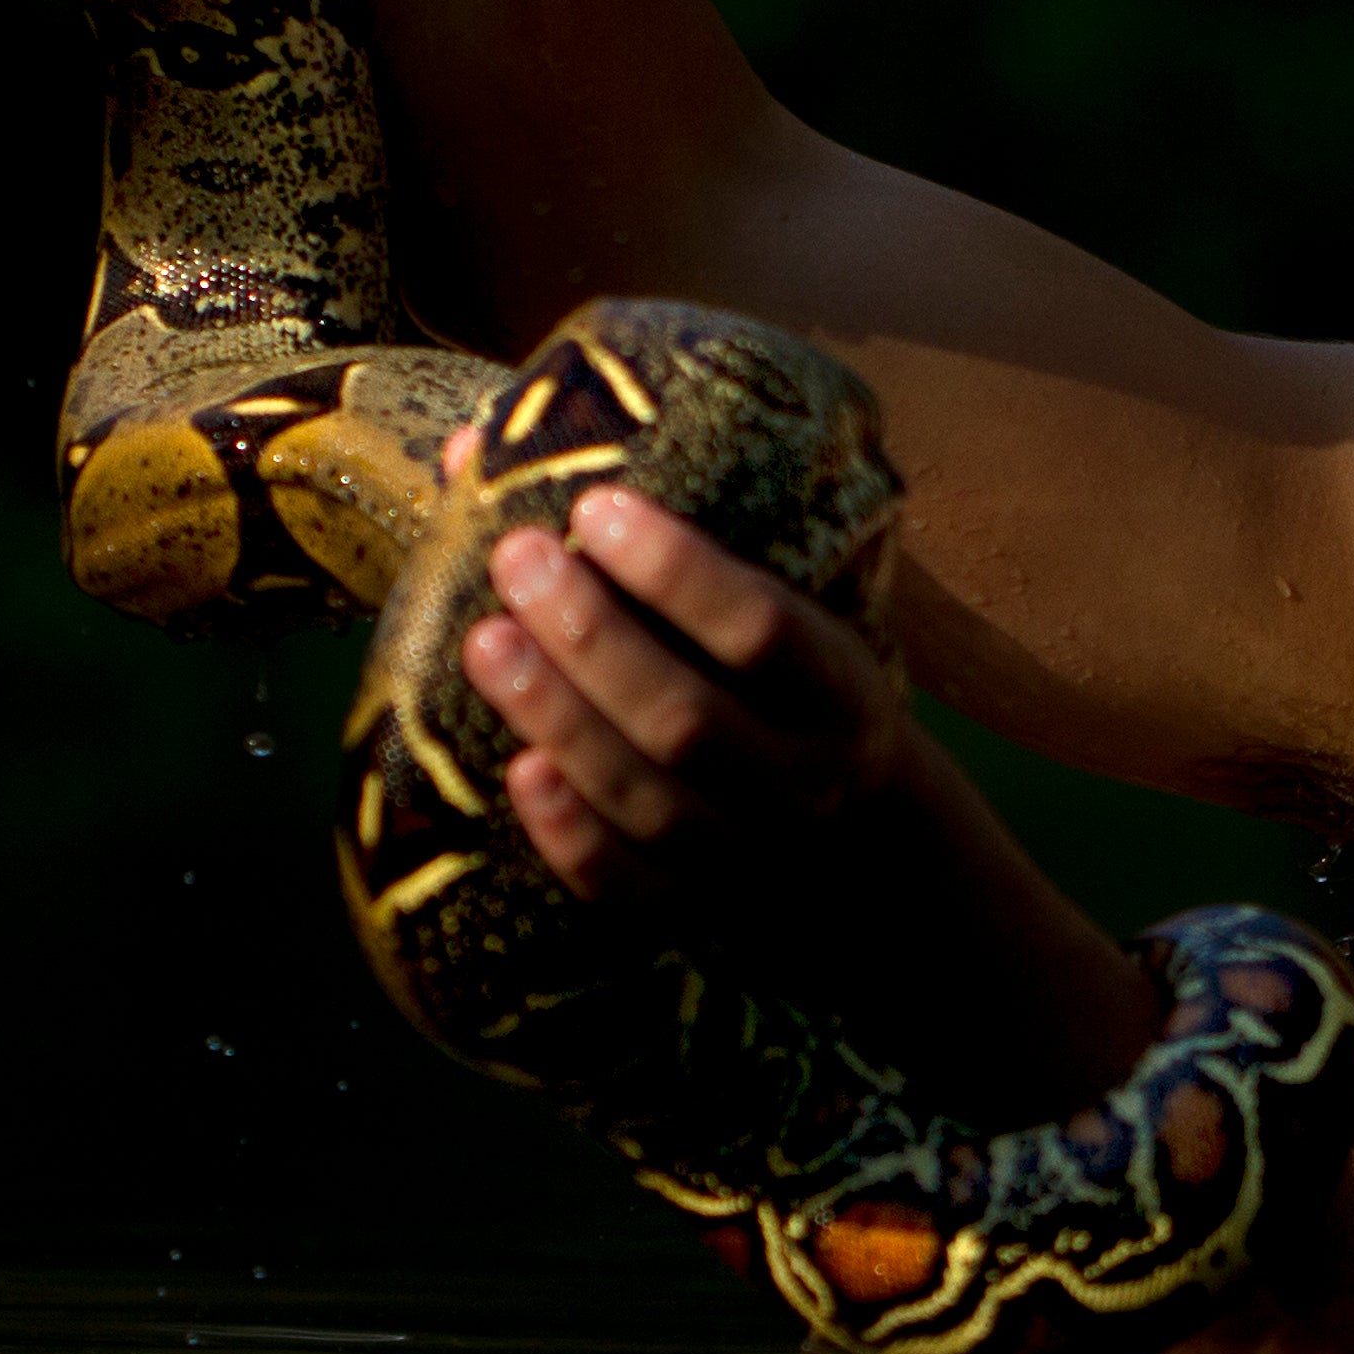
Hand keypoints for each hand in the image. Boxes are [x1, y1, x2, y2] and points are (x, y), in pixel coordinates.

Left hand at [434, 423, 1169, 1109]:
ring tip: (487, 641)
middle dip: (592, 636)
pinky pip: (628, 888)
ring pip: (649, 798)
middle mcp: (806, 780)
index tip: (597, 508)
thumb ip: (674, 541)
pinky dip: (572, 836)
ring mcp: (751, 854)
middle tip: (516, 560)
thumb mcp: (796, 612)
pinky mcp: (696, 910)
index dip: (677, 572)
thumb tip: (487, 442)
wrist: (867, 850)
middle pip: (689, 717)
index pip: (763, 630)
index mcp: (844, 692)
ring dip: (559, 718)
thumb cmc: (797, 693)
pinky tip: (521, 772)